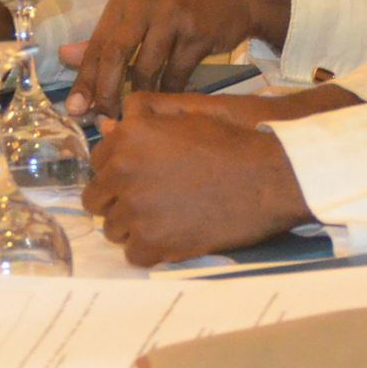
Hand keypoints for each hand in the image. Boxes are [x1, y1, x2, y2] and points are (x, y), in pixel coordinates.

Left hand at [61, 0, 291, 115]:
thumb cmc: (181, 4)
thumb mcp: (142, 11)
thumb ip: (107, 35)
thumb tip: (65, 56)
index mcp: (125, 1)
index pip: (97, 44)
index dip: (85, 80)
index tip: (74, 110)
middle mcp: (146, 5)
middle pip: (116, 54)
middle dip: (105, 92)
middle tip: (101, 121)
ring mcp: (173, 18)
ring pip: (147, 68)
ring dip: (138, 97)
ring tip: (132, 117)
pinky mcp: (198, 34)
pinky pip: (177, 74)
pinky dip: (169, 92)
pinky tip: (165, 103)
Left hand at [81, 91, 315, 264]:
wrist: (269, 178)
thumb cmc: (233, 141)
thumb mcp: (190, 113)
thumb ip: (146, 113)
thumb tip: (110, 125)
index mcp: (129, 137)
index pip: (97, 162)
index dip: (117, 171)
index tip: (138, 177)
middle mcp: (124, 171)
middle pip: (96, 198)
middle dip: (117, 201)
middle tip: (148, 202)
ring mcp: (137, 210)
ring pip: (112, 228)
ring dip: (133, 227)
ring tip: (164, 220)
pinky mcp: (154, 242)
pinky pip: (133, 254)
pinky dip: (151, 250)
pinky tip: (172, 238)